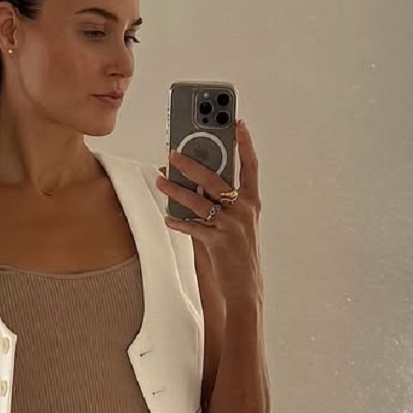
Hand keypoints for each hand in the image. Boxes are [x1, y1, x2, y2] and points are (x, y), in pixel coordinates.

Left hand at [157, 120, 262, 304]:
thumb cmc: (238, 255)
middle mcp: (244, 211)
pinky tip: (167, 218)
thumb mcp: (238, 225)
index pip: (251, 167)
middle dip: (192, 163)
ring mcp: (232, 227)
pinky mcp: (219, 243)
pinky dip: (178, 222)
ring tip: (160, 179)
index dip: (245, 144)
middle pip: (216, 179)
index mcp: (252, 203)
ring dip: (175, 189)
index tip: (237, 123)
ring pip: (198, 201)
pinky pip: (193, 227)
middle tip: (173, 151)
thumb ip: (223, 203)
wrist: (245, 289)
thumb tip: (195, 182)